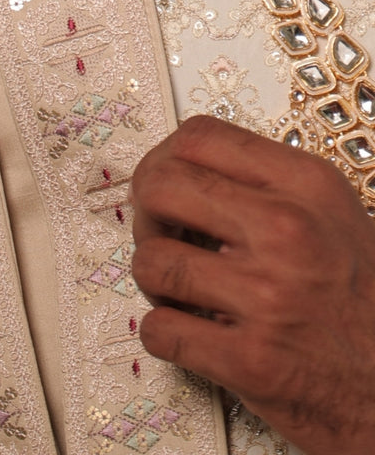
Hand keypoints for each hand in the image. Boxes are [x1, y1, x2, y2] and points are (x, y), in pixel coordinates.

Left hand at [131, 114, 374, 454]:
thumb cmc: (369, 305)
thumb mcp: (335, 216)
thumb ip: (268, 184)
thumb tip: (186, 167)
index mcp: (308, 187)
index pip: (198, 137)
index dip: (164, 158)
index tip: (163, 179)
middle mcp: (287, 232)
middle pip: (160, 187)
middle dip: (146, 213)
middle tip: (161, 234)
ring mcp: (267, 297)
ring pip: (152, 261)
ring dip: (154, 280)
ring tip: (180, 290)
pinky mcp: (251, 361)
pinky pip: (161, 331)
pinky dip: (163, 334)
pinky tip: (190, 332)